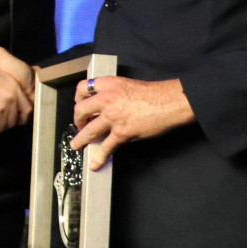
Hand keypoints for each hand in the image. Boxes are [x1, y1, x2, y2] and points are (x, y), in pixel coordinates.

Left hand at [70, 76, 193, 169]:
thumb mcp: (127, 85)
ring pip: (89, 130)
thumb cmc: (154, 94)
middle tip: (80, 125)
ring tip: (76, 145)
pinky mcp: (122, 132)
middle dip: (78, 120)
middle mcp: (107, 99)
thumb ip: (113, 92)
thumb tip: (106, 104)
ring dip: (80, 139)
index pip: (83, 88)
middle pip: (80, 110)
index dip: (78, 98)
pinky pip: (106, 146)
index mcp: (108, 84)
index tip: (80, 105)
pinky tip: (95, 162)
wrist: (170, 102)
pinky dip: (99, 156)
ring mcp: (113, 117)